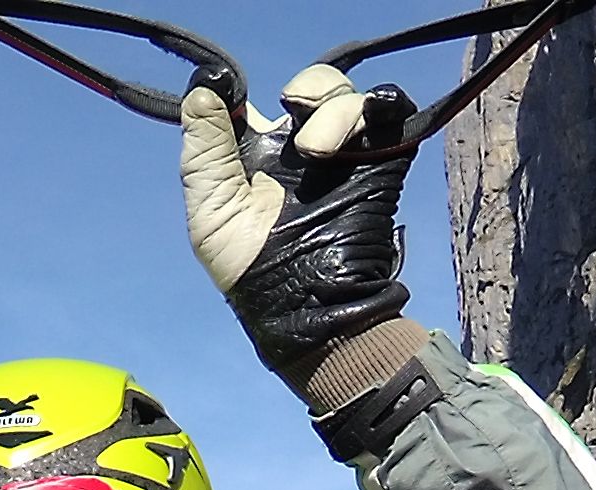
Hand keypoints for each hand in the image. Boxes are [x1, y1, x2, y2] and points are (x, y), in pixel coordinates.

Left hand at [178, 60, 420, 404]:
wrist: (305, 300)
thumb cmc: (248, 264)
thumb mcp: (211, 203)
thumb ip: (205, 143)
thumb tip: (204, 84)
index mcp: (256, 155)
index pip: (253, 101)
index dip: (244, 90)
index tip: (232, 94)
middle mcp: (301, 148)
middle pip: (312, 88)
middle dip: (307, 89)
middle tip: (293, 112)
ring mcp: (344, 152)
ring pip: (348, 96)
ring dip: (334, 110)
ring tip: (318, 152)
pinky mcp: (381, 159)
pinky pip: (391, 110)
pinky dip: (385, 101)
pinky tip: (370, 114)